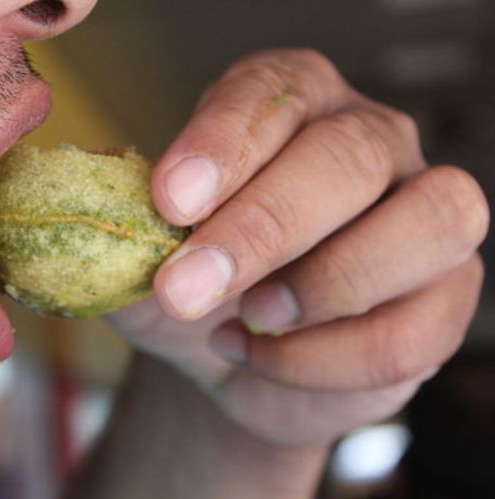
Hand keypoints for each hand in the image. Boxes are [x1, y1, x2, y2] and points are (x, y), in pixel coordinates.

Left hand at [108, 49, 488, 447]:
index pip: (269, 94)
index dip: (221, 144)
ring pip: (428, 223)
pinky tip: (266, 356)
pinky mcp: (444, 294)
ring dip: (324, 284)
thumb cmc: (191, 283)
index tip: (170, 200)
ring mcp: (424, 213)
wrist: (228, 356)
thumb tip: (97, 197)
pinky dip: (327, 360)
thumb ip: (120, 222)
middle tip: (186, 286)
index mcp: (291, 106)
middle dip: (261, 227)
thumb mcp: (140, 252)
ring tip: (249, 318)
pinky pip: (413, 329)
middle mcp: (370, 142)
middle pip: (348, 156)